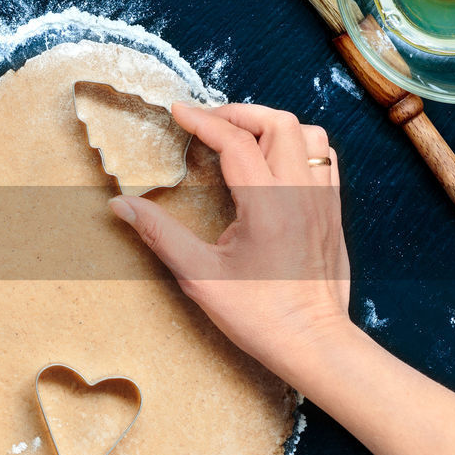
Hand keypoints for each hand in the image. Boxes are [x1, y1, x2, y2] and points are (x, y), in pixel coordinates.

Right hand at [109, 102, 351, 373]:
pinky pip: (324, 158)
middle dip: (238, 113)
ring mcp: (323, 200)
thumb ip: (159, 234)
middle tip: (207, 122)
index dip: (202, 120)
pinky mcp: (333, 211)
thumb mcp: (199, 277)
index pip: (234, 141)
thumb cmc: (259, 316)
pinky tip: (273, 160)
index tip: (178, 112)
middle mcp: (301, 194)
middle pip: (277, 122)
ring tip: (240, 135)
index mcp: (268, 205)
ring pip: (308, 134)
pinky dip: (298, 145)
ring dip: (272, 125)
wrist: (313, 342)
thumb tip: (121, 205)